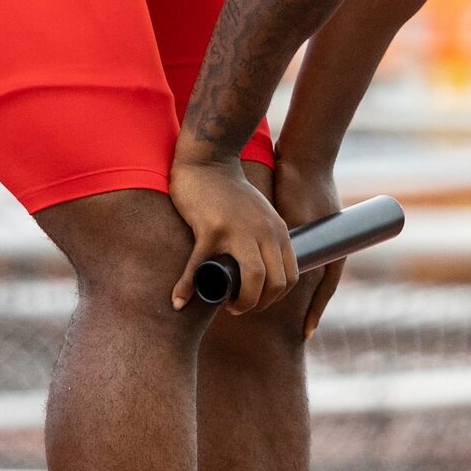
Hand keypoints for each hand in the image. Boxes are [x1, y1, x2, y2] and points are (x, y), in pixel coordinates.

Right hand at [169, 150, 295, 312]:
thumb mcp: (262, 215)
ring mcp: (239, 230)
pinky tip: (179, 299)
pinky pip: (200, 266)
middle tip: (239, 307)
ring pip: (252, 278)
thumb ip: (268, 237)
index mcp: (279, 231)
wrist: (209, 163)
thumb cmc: (231, 195)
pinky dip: (188, 287)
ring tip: (226, 305)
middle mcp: (264, 232)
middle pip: (274, 282)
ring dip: (241, 301)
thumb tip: (265, 270)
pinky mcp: (211, 228)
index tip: (257, 301)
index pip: (291, 276)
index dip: (276, 297)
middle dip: (259, 304)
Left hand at [270, 157, 343, 340]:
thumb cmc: (302, 187)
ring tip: (280, 306)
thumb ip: (284, 244)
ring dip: (295, 289)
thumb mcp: (293, 220)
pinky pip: (298, 254)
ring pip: (306, 270)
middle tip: (294, 328)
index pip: (323, 289)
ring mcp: (317, 235)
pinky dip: (288, 268)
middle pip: (316, 284)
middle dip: (305, 307)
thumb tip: (269, 272)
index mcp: (329, 247)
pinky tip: (276, 276)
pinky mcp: (305, 225)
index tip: (305, 334)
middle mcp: (325, 244)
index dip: (314, 312)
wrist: (306, 155)